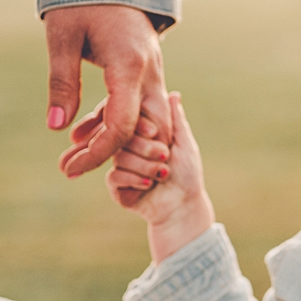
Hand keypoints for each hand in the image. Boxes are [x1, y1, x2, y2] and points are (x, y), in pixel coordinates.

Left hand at [45, 2, 169, 180]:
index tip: (69, 169)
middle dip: (117, 156)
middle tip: (74, 166)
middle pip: (149, 130)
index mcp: (129, 65)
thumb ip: (62, 82)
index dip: (98, 153)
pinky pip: (143, 105)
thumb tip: (57, 128)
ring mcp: (153, 69)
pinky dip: (121, 122)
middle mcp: (149, 71)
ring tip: (75, 150)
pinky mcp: (147, 68)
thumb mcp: (62, 38)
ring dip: (119, 140)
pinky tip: (86, 129)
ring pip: (149, 120)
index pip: (122, 125)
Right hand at [110, 93, 214, 259]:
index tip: (157, 133)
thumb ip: (176, 119)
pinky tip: (149, 184)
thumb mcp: (183, 143)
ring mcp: (121, 166)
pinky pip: (114, 176)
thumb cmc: (186, 173)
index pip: (131, 121)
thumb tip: (174, 94)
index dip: (143, 127)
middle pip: (123, 138)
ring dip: (144, 166)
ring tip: (162, 173)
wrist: (182, 205)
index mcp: (143, 136)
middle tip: (165, 157)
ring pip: (119, 158)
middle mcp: (129, 148)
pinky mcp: (116, 186)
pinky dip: (134, 179)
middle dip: (147, 149)